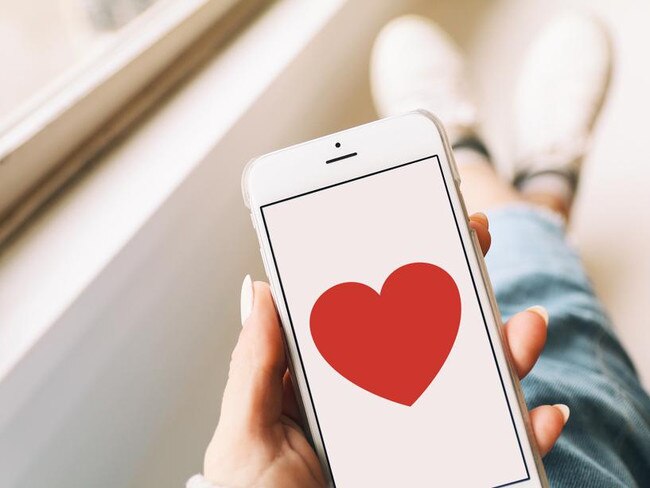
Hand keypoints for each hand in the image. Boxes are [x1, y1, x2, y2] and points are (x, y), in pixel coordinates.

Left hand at [203, 213, 567, 486]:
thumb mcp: (245, 437)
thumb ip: (254, 365)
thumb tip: (257, 287)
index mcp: (331, 380)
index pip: (366, 311)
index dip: (391, 263)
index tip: (415, 218)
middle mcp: (380, 399)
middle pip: (428, 331)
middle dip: (457, 282)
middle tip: (474, 239)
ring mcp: (419, 434)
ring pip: (473, 380)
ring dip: (505, 347)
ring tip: (520, 329)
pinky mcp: (452, 469)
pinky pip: (500, 447)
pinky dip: (528, 430)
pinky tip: (540, 417)